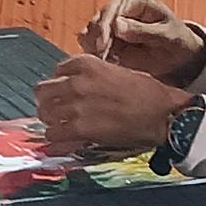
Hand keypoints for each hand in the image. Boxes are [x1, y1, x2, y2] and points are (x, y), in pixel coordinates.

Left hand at [34, 55, 189, 152]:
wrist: (163, 113)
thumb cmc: (147, 92)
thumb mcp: (118, 71)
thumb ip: (94, 77)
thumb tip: (80, 87)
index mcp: (86, 64)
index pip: (56, 71)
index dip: (60, 84)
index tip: (66, 93)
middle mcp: (76, 82)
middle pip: (43, 91)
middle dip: (48, 102)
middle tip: (57, 112)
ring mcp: (76, 106)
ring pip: (45, 114)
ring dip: (52, 122)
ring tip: (63, 128)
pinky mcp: (79, 129)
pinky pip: (53, 135)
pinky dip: (56, 140)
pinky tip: (65, 141)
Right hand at [79, 0, 203, 81]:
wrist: (179, 57)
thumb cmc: (177, 41)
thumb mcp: (166, 36)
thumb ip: (143, 31)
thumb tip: (117, 25)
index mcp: (138, 0)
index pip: (114, 8)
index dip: (106, 25)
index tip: (104, 44)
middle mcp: (122, 8)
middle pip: (98, 19)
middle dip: (97, 38)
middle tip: (102, 55)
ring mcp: (112, 24)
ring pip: (91, 32)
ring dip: (94, 46)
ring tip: (107, 59)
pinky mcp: (108, 39)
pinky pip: (92, 45)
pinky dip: (94, 54)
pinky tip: (106, 61)